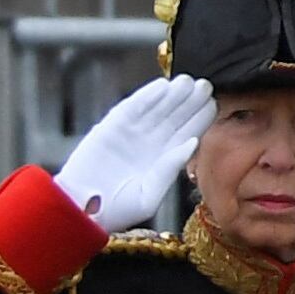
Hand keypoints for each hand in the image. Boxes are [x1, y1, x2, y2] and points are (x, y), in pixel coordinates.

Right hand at [53, 74, 213, 232]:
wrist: (79, 211)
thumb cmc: (114, 211)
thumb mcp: (149, 196)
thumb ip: (169, 169)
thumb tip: (192, 142)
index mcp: (162, 161)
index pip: (186, 134)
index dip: (199, 118)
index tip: (214, 103)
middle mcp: (148, 145)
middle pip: (174, 118)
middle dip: (189, 101)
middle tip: (205, 85)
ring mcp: (129, 135)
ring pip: (156, 109)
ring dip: (171, 95)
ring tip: (188, 82)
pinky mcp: (110, 128)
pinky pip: (131, 108)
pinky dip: (146, 96)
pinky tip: (162, 86)